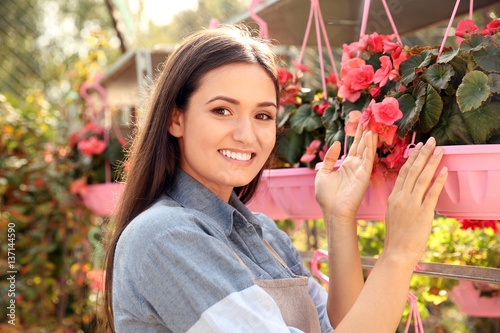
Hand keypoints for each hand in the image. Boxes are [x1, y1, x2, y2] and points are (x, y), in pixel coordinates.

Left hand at [315, 124, 377, 220]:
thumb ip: (329, 158)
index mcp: (346, 165)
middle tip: (371, 115)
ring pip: (367, 148)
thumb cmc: (326, 196)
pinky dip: (370, 146)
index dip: (358, 133)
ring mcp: (361, 170)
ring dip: (370, 135)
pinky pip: (368, 158)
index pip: (354, 145)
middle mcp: (356, 166)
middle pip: (363, 144)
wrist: (332, 210)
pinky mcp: (364, 174)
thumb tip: (335, 144)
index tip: (361, 120)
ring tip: (374, 121)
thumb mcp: (322, 173)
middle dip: (367, 130)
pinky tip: (371, 135)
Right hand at [383, 137, 447, 264]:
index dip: (411, 159)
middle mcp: (401, 197)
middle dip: (423, 154)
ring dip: (432, 162)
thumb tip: (408, 195)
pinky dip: (438, 180)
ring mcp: (411, 204)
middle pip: (413, 171)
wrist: (396, 252)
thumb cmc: (395, 238)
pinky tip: (444, 170)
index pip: (403, 173)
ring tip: (440, 150)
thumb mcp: (392, 215)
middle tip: (431, 141)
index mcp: (393, 197)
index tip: (418, 148)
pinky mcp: (423, 213)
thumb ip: (400, 203)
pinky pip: (432, 193)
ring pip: (422, 178)